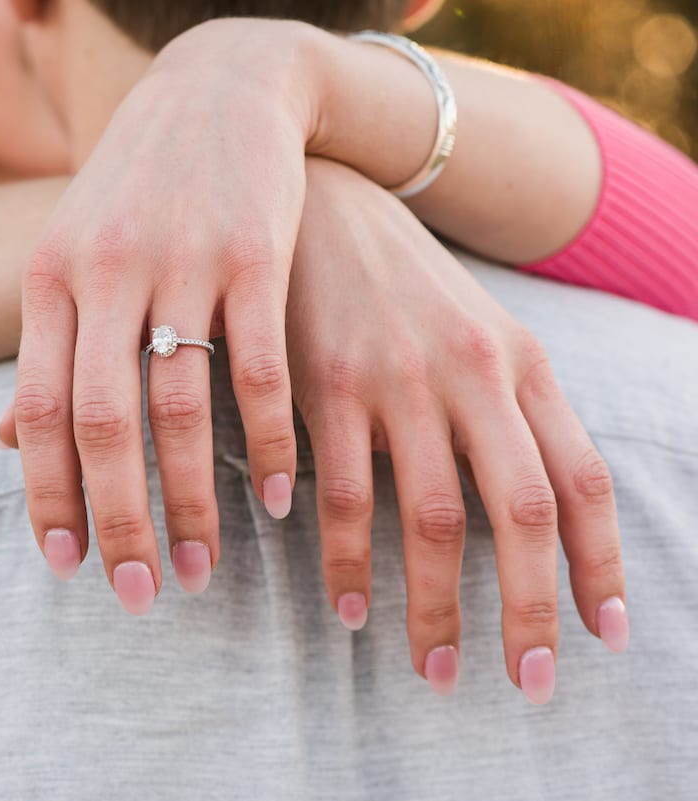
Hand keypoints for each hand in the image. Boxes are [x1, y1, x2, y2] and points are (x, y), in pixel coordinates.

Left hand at [0, 20, 320, 613]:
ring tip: (204, 567)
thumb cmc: (136, 193)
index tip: (65, 567)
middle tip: (138, 594)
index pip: (37, 409)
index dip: (49, 495)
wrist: (217, 89)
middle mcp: (105, 273)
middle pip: (102, 423)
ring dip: (193, 501)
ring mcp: (180, 262)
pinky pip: (257, 368)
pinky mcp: (254, 254)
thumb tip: (1, 443)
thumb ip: (43, 349)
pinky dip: (269, 441)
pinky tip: (281, 499)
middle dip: (117, 521)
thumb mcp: (70, 257)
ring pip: (178, 406)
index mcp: (49, 280)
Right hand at [287, 160, 626, 702]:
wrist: (325, 200)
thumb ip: (509, 411)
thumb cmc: (404, 283)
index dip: (601, 564)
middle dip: (531, 609)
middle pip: (522, 512)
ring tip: (431, 667)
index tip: (604, 635)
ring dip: (433, 607)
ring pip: (433, 517)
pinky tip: (347, 605)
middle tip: (527, 683)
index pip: (582, 480)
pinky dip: (346, 563)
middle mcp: (473, 373)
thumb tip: (531, 516)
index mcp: (521, 363)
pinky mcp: (326, 385)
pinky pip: (343, 496)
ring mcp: (399, 379)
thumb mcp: (478, 333)